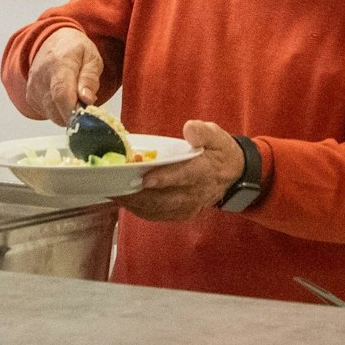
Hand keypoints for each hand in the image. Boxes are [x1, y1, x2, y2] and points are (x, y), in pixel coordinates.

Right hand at [24, 27, 103, 125]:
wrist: (53, 40)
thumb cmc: (75, 49)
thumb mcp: (92, 58)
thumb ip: (90, 79)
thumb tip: (87, 100)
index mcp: (60, 65)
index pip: (61, 94)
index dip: (72, 111)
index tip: (85, 117)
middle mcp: (41, 77)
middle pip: (56, 110)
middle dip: (74, 115)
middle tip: (86, 106)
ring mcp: (33, 88)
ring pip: (53, 115)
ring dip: (67, 113)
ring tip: (76, 98)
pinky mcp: (30, 97)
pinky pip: (47, 113)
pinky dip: (58, 111)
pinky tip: (64, 98)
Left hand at [116, 120, 245, 222]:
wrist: (232, 177)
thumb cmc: (219, 153)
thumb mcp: (217, 136)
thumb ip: (203, 132)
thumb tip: (190, 129)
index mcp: (204, 171)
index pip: (183, 176)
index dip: (165, 179)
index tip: (146, 179)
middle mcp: (195, 193)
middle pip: (163, 198)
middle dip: (138, 194)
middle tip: (114, 186)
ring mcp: (187, 206)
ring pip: (156, 209)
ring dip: (134, 202)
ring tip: (112, 192)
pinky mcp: (180, 213)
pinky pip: (156, 214)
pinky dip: (138, 208)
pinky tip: (123, 199)